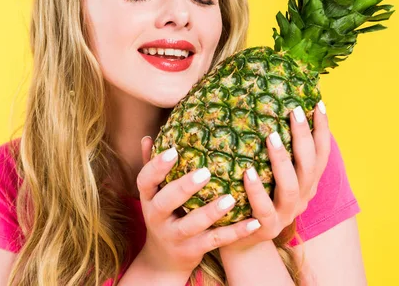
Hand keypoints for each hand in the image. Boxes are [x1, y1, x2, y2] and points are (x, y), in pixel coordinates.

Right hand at [135, 136, 261, 275]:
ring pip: (191, 225)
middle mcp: (156, 217)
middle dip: (184, 188)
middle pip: (165, 202)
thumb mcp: (155, 194)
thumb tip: (148, 138)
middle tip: (205, 172)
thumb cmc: (164, 214)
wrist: (163, 259)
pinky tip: (253, 222)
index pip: (145, 180)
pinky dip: (235, 232)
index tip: (174, 150)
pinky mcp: (192, 250)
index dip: (157, 166)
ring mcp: (173, 236)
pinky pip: (215, 241)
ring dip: (211, 212)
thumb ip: (152, 168)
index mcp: (148, 198)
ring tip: (231, 198)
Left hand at [222, 101, 330, 251]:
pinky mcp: (267, 228)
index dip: (322, 130)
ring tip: (271, 136)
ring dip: (281, 159)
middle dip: (303, 136)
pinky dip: (256, 190)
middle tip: (293, 111)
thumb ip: (276, 153)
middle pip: (308, 164)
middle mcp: (302, 196)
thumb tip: (267, 112)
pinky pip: (263, 208)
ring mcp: (286, 213)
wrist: (244, 240)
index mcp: (307, 182)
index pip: (320, 153)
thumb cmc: (256, 198)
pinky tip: (247, 173)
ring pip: (290, 186)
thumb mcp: (271, 176)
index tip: (318, 104)